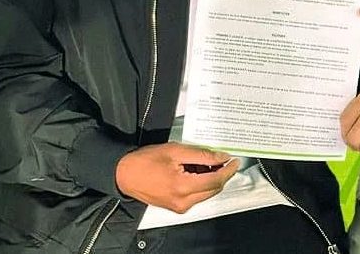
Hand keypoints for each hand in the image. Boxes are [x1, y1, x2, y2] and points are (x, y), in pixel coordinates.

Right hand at [114, 142, 239, 212]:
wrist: (125, 174)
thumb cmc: (146, 161)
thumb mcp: (176, 151)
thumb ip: (201, 155)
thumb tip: (221, 157)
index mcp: (183, 187)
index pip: (215, 180)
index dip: (228, 170)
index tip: (234, 160)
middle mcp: (183, 201)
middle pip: (213, 189)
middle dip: (221, 174)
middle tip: (222, 158)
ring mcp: (180, 207)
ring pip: (206, 193)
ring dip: (211, 178)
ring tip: (206, 162)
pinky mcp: (176, 207)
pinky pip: (196, 196)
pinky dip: (201, 184)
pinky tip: (197, 171)